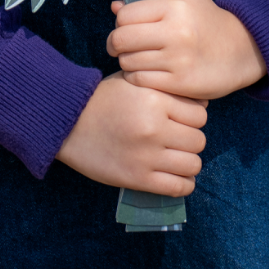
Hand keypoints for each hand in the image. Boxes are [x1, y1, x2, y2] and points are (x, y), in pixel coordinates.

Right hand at [56, 71, 206, 195]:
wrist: (68, 123)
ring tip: (176, 158)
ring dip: (188, 162)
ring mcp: (147, 156)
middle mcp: (154, 128)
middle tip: (178, 140)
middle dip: (190, 140)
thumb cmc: (103, 99)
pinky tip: (173, 175)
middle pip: (199, 140)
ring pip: (193, 164)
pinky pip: (178, 187)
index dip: (193, 118)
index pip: (200, 114)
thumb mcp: (134, 82)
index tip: (182, 121)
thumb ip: (165, 89)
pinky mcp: (137, 178)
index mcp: (155, 100)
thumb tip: (201, 104)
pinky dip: (182, 183)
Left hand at [107, 0, 266, 99]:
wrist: (243, 50)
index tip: (125, 26)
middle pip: (122, 39)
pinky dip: (137, 77)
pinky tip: (146, 72)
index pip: (126, 15)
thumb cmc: (208, 21)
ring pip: (128, 61)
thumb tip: (114, 6)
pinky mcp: (180, 83)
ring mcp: (177, 59)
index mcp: (175, 7)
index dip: (121, 21)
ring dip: (126, 61)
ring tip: (136, 58)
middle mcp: (175, 32)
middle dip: (115, 43)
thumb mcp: (186, 1)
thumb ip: (150, 1)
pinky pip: (141, 80)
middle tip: (120, 46)